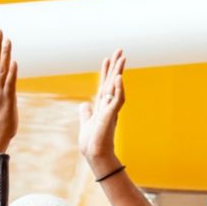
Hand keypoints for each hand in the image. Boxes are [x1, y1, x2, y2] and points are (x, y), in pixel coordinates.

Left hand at [78, 49, 126, 176]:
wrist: (95, 155)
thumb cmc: (92, 143)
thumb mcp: (86, 123)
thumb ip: (86, 113)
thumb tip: (84, 105)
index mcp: (103, 106)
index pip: (105, 84)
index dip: (106, 71)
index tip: (107, 58)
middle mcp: (108, 105)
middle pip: (113, 81)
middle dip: (116, 66)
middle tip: (120, 50)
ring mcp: (111, 110)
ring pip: (117, 87)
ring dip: (119, 72)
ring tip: (122, 58)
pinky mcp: (111, 116)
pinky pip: (118, 100)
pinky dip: (119, 88)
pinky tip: (119, 77)